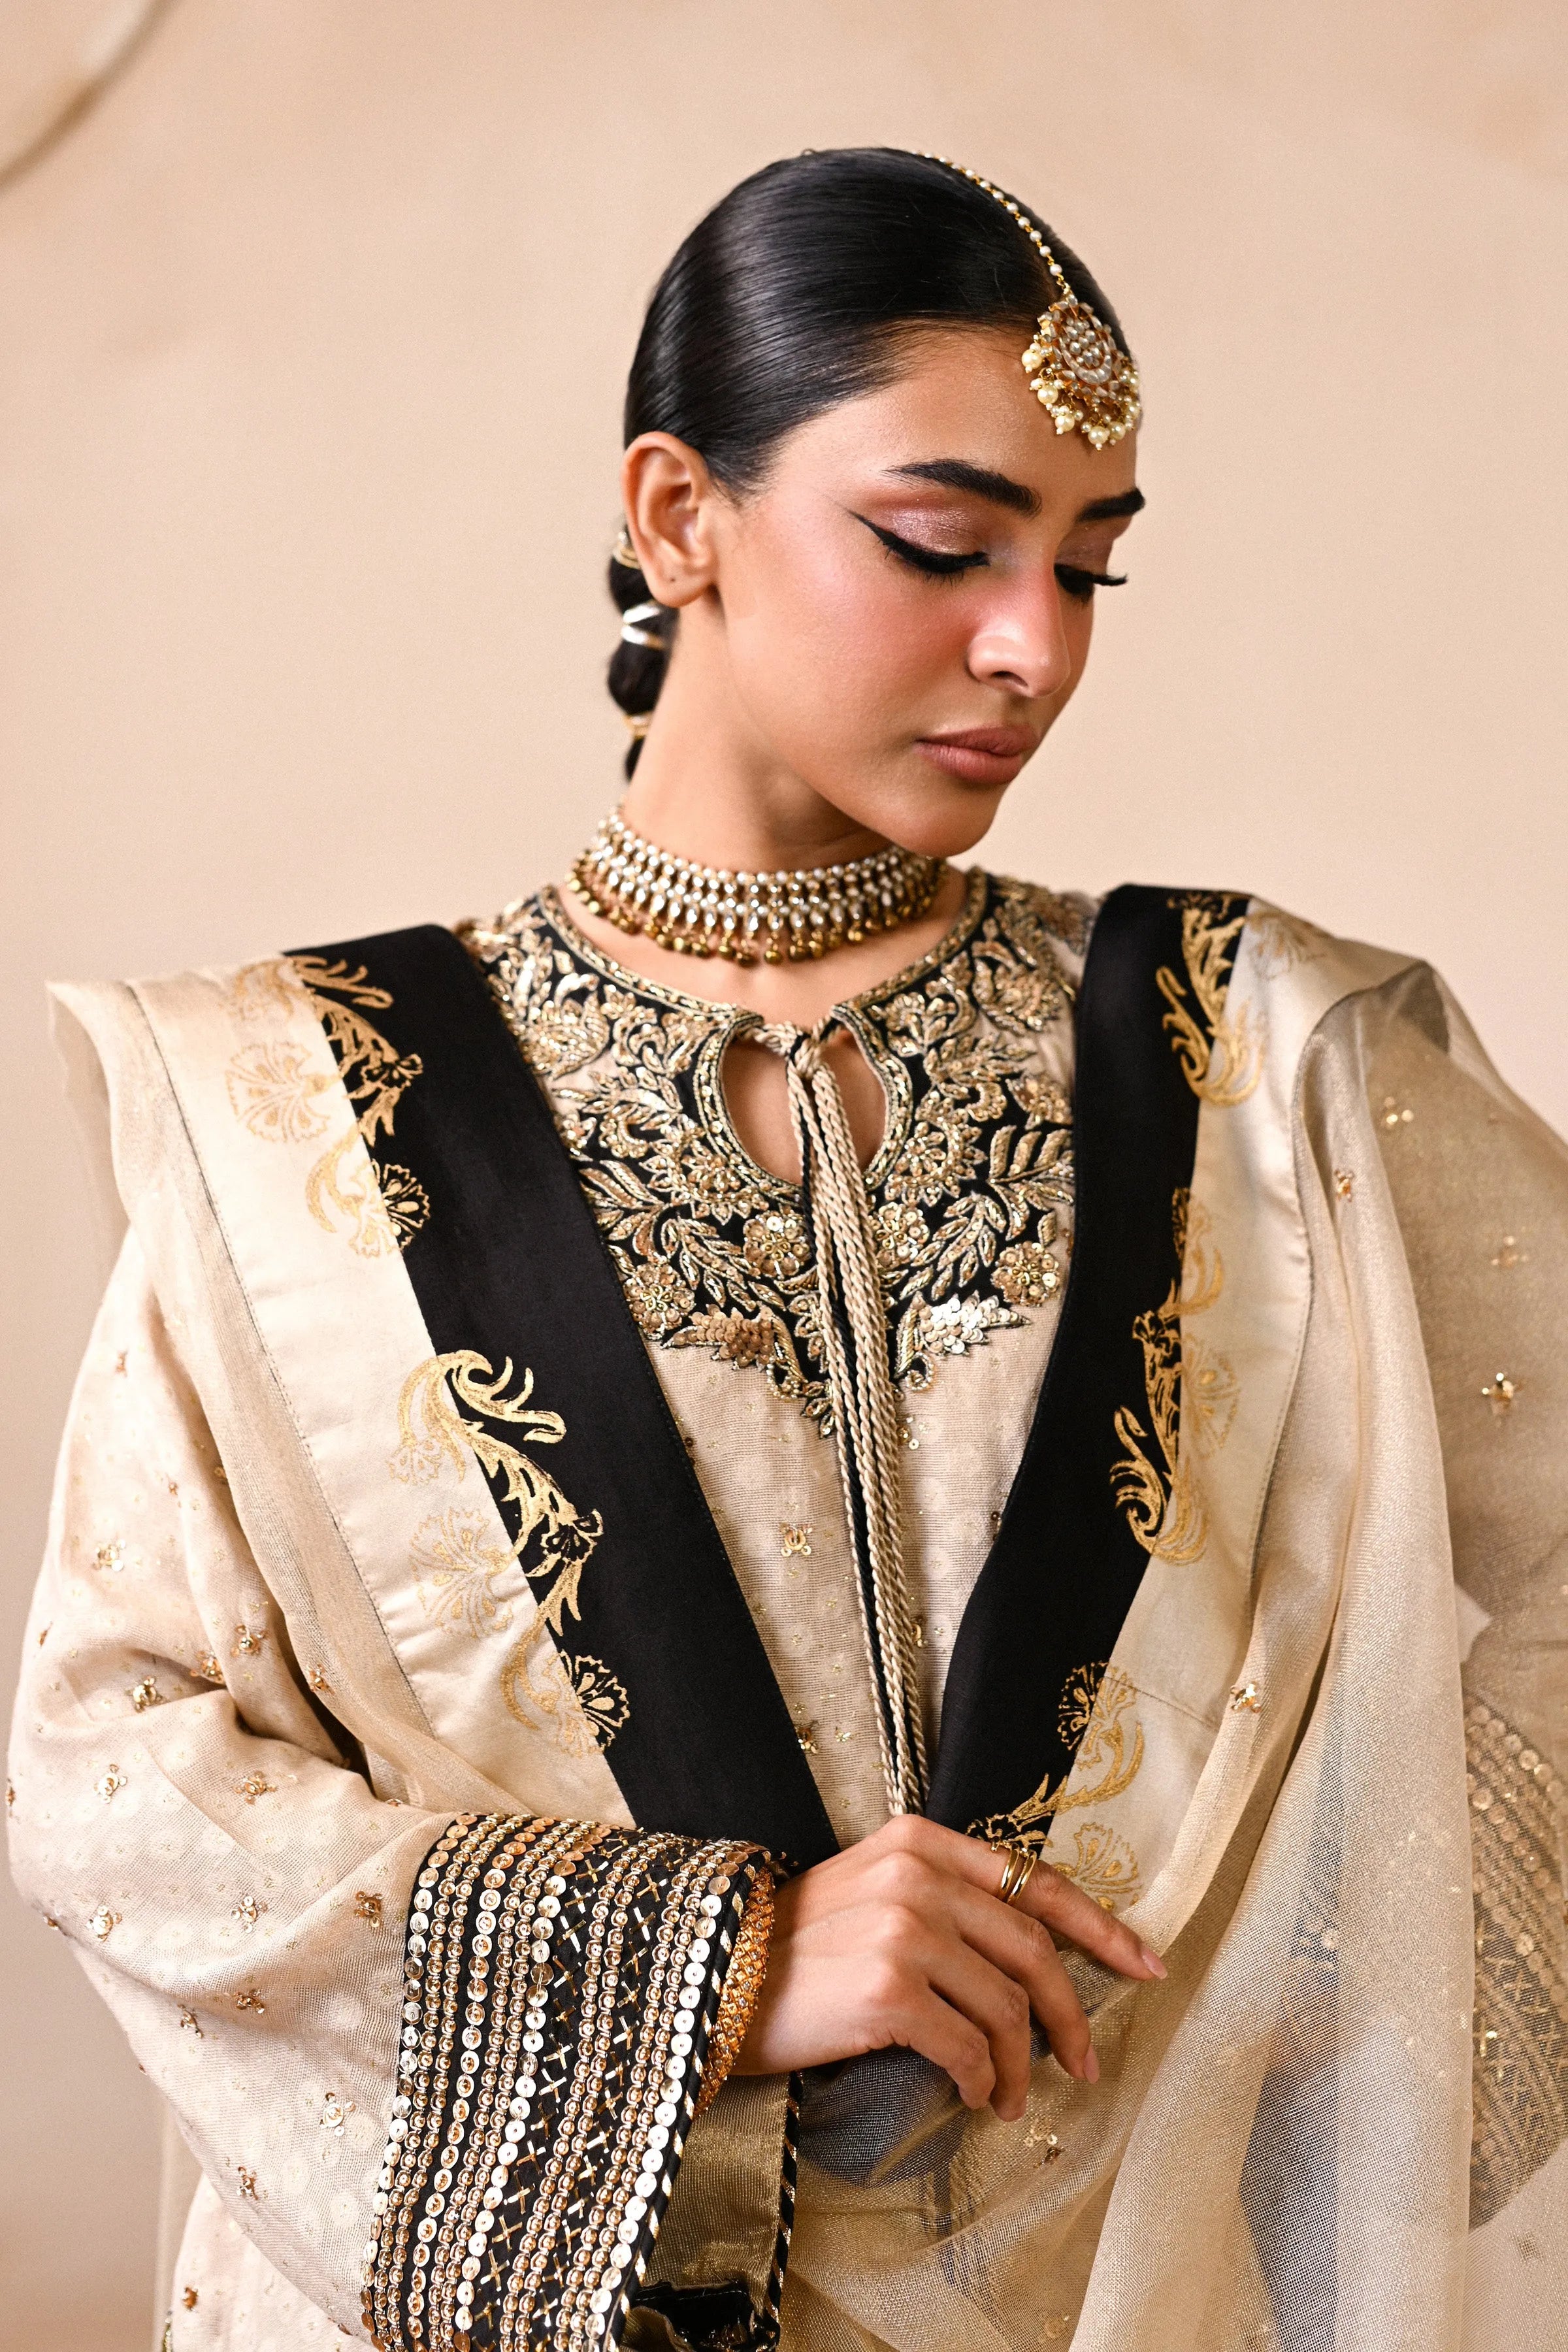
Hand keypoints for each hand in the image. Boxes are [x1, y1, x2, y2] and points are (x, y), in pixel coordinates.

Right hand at [733, 1814, 1164, 2119]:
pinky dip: (983, 2080)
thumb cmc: (795, 1950)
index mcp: (920, 1841)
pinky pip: (969, 2047)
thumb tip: (1027, 1961)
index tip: (1146, 1965)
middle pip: (1034, 1951)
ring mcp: (903, 1930)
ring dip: (1022, 2066)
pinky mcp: (888, 1990)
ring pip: (1007, 2007)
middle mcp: (917, 1875)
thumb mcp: (870, 1893)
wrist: (711, 1982)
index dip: (1101, 1927)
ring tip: (1010, 2098)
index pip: (1035, 1881)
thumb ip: (942, 1901)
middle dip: (1072, 2016)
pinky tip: (973, 2095)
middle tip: (1084, 2065)